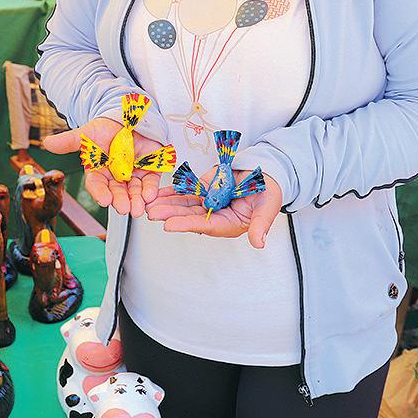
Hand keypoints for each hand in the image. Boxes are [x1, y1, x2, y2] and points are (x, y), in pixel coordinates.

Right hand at [42, 118, 167, 217]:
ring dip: (136, 200)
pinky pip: (151, 181)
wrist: (126, 117)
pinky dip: (151, 189)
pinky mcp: (149, 169)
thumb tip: (47, 143)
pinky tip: (150, 195)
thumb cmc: (105, 129)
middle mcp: (115, 176)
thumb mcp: (87, 133)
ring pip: (134, 191)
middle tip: (124, 208)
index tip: (104, 200)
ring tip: (137, 208)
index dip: (100, 193)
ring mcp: (133, 174)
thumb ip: (69, 141)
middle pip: (117, 192)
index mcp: (98, 171)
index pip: (97, 185)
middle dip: (120, 201)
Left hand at [146, 170, 282, 247]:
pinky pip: (185, 192)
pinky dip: (171, 192)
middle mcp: (215, 215)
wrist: (266, 173)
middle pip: (189, 216)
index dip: (187, 224)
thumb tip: (258, 243)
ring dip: (166, 204)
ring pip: (184, 204)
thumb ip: (261, 225)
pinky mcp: (204, 189)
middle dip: (170, 214)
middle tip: (151, 214)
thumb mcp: (268, 207)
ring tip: (148, 205)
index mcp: (229, 224)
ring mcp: (208, 202)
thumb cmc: (269, 192)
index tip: (169, 225)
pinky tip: (156, 194)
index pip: (205, 225)